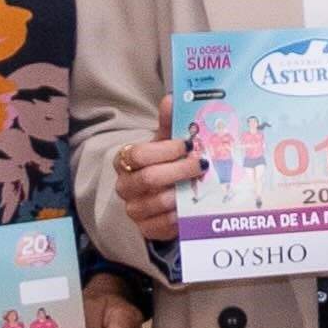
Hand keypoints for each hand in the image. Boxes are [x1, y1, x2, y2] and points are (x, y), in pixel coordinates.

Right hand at [115, 133, 198, 251]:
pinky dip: (183, 214)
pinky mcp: (147, 229)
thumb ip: (167, 125)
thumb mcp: (164, 144)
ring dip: (184, 192)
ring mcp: (134, 209)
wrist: (158, 196)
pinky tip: (195, 204)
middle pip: (150, 178)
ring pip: (159, 201)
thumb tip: (172, 99)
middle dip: (181, 170)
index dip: (166, 149)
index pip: (139, 154)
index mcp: (124, 162)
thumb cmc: (162, 165)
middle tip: (203, 163)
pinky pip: (165, 223)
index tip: (189, 144)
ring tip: (202, 183)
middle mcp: (125, 186)